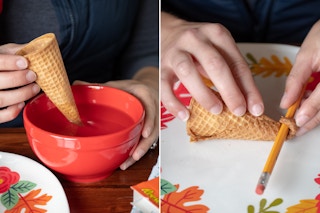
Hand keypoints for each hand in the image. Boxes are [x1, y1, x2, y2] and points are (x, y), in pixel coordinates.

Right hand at [0, 44, 39, 123]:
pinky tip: (21, 103)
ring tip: (35, 88)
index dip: (9, 62)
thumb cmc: (0, 63)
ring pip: (1, 99)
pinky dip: (13, 111)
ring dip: (21, 94)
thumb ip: (16, 51)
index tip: (25, 62)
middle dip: (18, 79)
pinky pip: (0, 116)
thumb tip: (36, 50)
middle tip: (33, 76)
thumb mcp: (4, 52)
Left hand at [74, 66, 158, 169]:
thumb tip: (76, 85)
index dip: (150, 122)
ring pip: (151, 139)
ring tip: (127, 163)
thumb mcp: (116, 85)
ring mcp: (151, 121)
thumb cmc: (129, 88)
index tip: (145, 133)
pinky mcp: (148, 130)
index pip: (152, 110)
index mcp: (146, 96)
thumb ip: (99, 86)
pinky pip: (145, 142)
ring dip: (140, 151)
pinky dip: (137, 151)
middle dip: (145, 144)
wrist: (142, 90)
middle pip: (154, 129)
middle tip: (135, 155)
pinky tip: (127, 160)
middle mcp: (152, 110)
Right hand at [161, 12, 263, 120]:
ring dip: (204, 94)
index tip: (255, 108)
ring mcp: (176, 52)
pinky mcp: (161, 66)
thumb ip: (233, 73)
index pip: (236, 62)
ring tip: (216, 110)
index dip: (248, 87)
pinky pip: (164, 85)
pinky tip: (184, 115)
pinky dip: (174, 103)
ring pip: (187, 72)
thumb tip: (249, 103)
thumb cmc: (200, 47)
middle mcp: (195, 39)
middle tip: (238, 111)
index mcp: (216, 34)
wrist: (171, 33)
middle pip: (214, 64)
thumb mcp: (220, 51)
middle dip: (229, 90)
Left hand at [280, 20, 319, 135]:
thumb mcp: (307, 54)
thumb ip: (296, 80)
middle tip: (296, 130)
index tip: (297, 121)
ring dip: (316, 113)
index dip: (310, 110)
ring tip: (298, 118)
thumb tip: (286, 103)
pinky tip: (308, 103)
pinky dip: (319, 104)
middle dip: (312, 120)